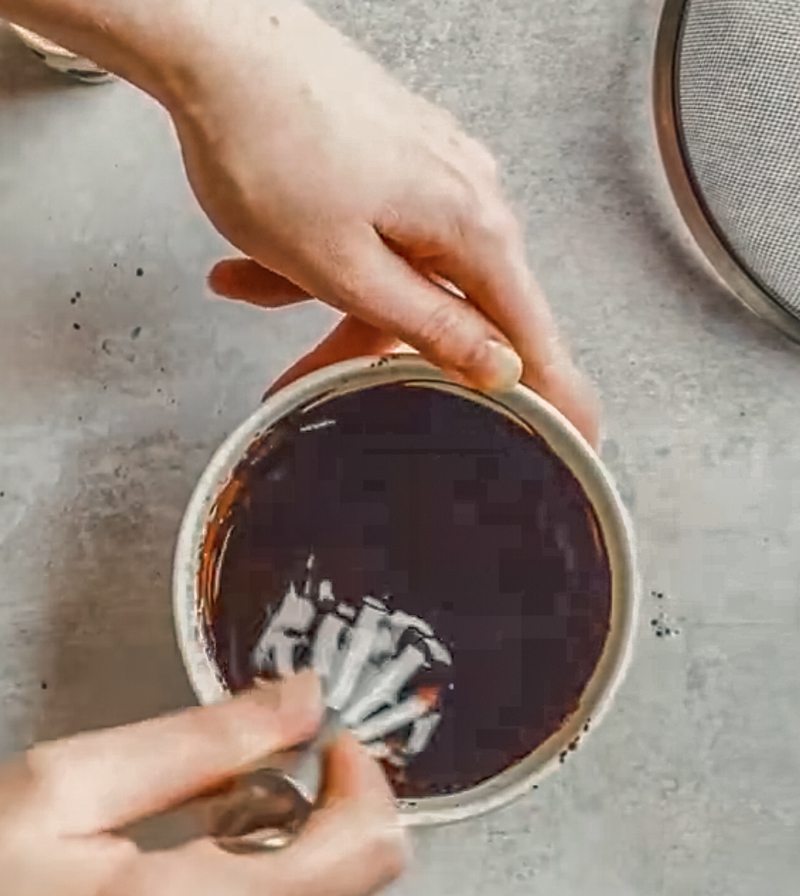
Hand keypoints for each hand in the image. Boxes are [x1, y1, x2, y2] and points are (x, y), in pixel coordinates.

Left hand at [170, 0, 598, 442]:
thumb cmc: (268, 144)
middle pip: (454, 307)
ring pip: (402, 270)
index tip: (581, 437)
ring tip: (260, 282)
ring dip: (333, 294)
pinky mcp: (395, 153)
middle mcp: (468, 190)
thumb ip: (430, 327)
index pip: (532, 335)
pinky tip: (266, 257)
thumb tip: (498, 366)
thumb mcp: (348, 272)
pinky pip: (376, 232)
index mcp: (474, 226)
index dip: (554, 394)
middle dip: (378, 346)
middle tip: (317, 376)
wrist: (215, 46)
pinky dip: (325, 255)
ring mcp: (432, 166)